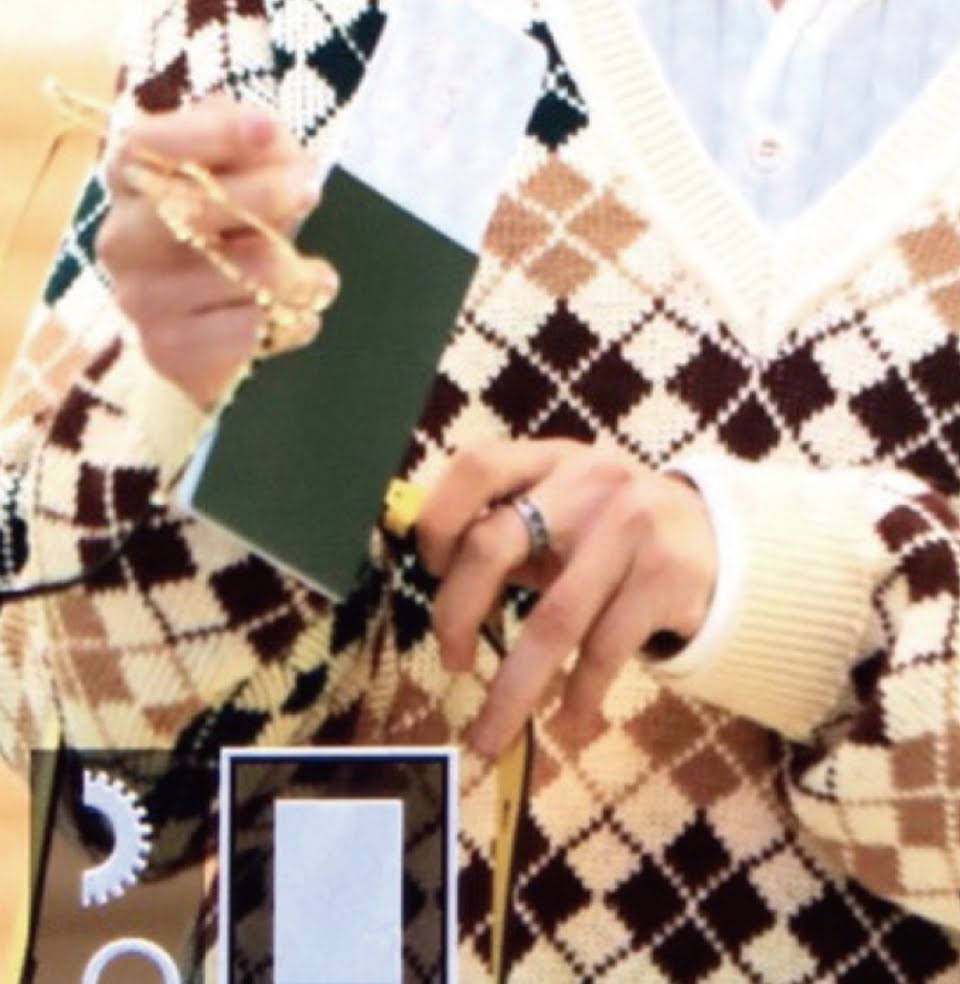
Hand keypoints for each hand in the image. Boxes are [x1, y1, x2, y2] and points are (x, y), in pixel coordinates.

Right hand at [97, 95, 336, 409]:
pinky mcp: (169, 350)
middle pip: (191, 209)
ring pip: (242, 274)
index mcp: (130, 179)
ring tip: (318, 279)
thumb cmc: (232, 234)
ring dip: (298, 274)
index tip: (265, 128)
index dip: (210, 135)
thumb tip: (269, 138)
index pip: (150, 145)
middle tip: (310, 190)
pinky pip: (252, 330)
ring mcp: (141, 299)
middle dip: (261, 197)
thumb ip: (257, 145)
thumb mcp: (246, 173)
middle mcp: (123, 238)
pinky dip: (294, 322)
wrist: (214, 333)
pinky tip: (299, 316)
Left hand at [416, 439, 716, 756]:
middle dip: (456, 615)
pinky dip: (578, 697)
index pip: (476, 469)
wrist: (720, 539)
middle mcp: (587, 482)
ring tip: (489, 733)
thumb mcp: (564, 507)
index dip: (438, 523)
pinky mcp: (666, 577)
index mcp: (550, 461)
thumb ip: (508, 525)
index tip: (430, 571)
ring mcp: (631, 527)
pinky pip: (605, 650)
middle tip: (452, 661)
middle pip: (495, 545)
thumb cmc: (615, 531)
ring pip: (552, 619)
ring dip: (512, 689)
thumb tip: (433, 574)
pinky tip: (567, 722)